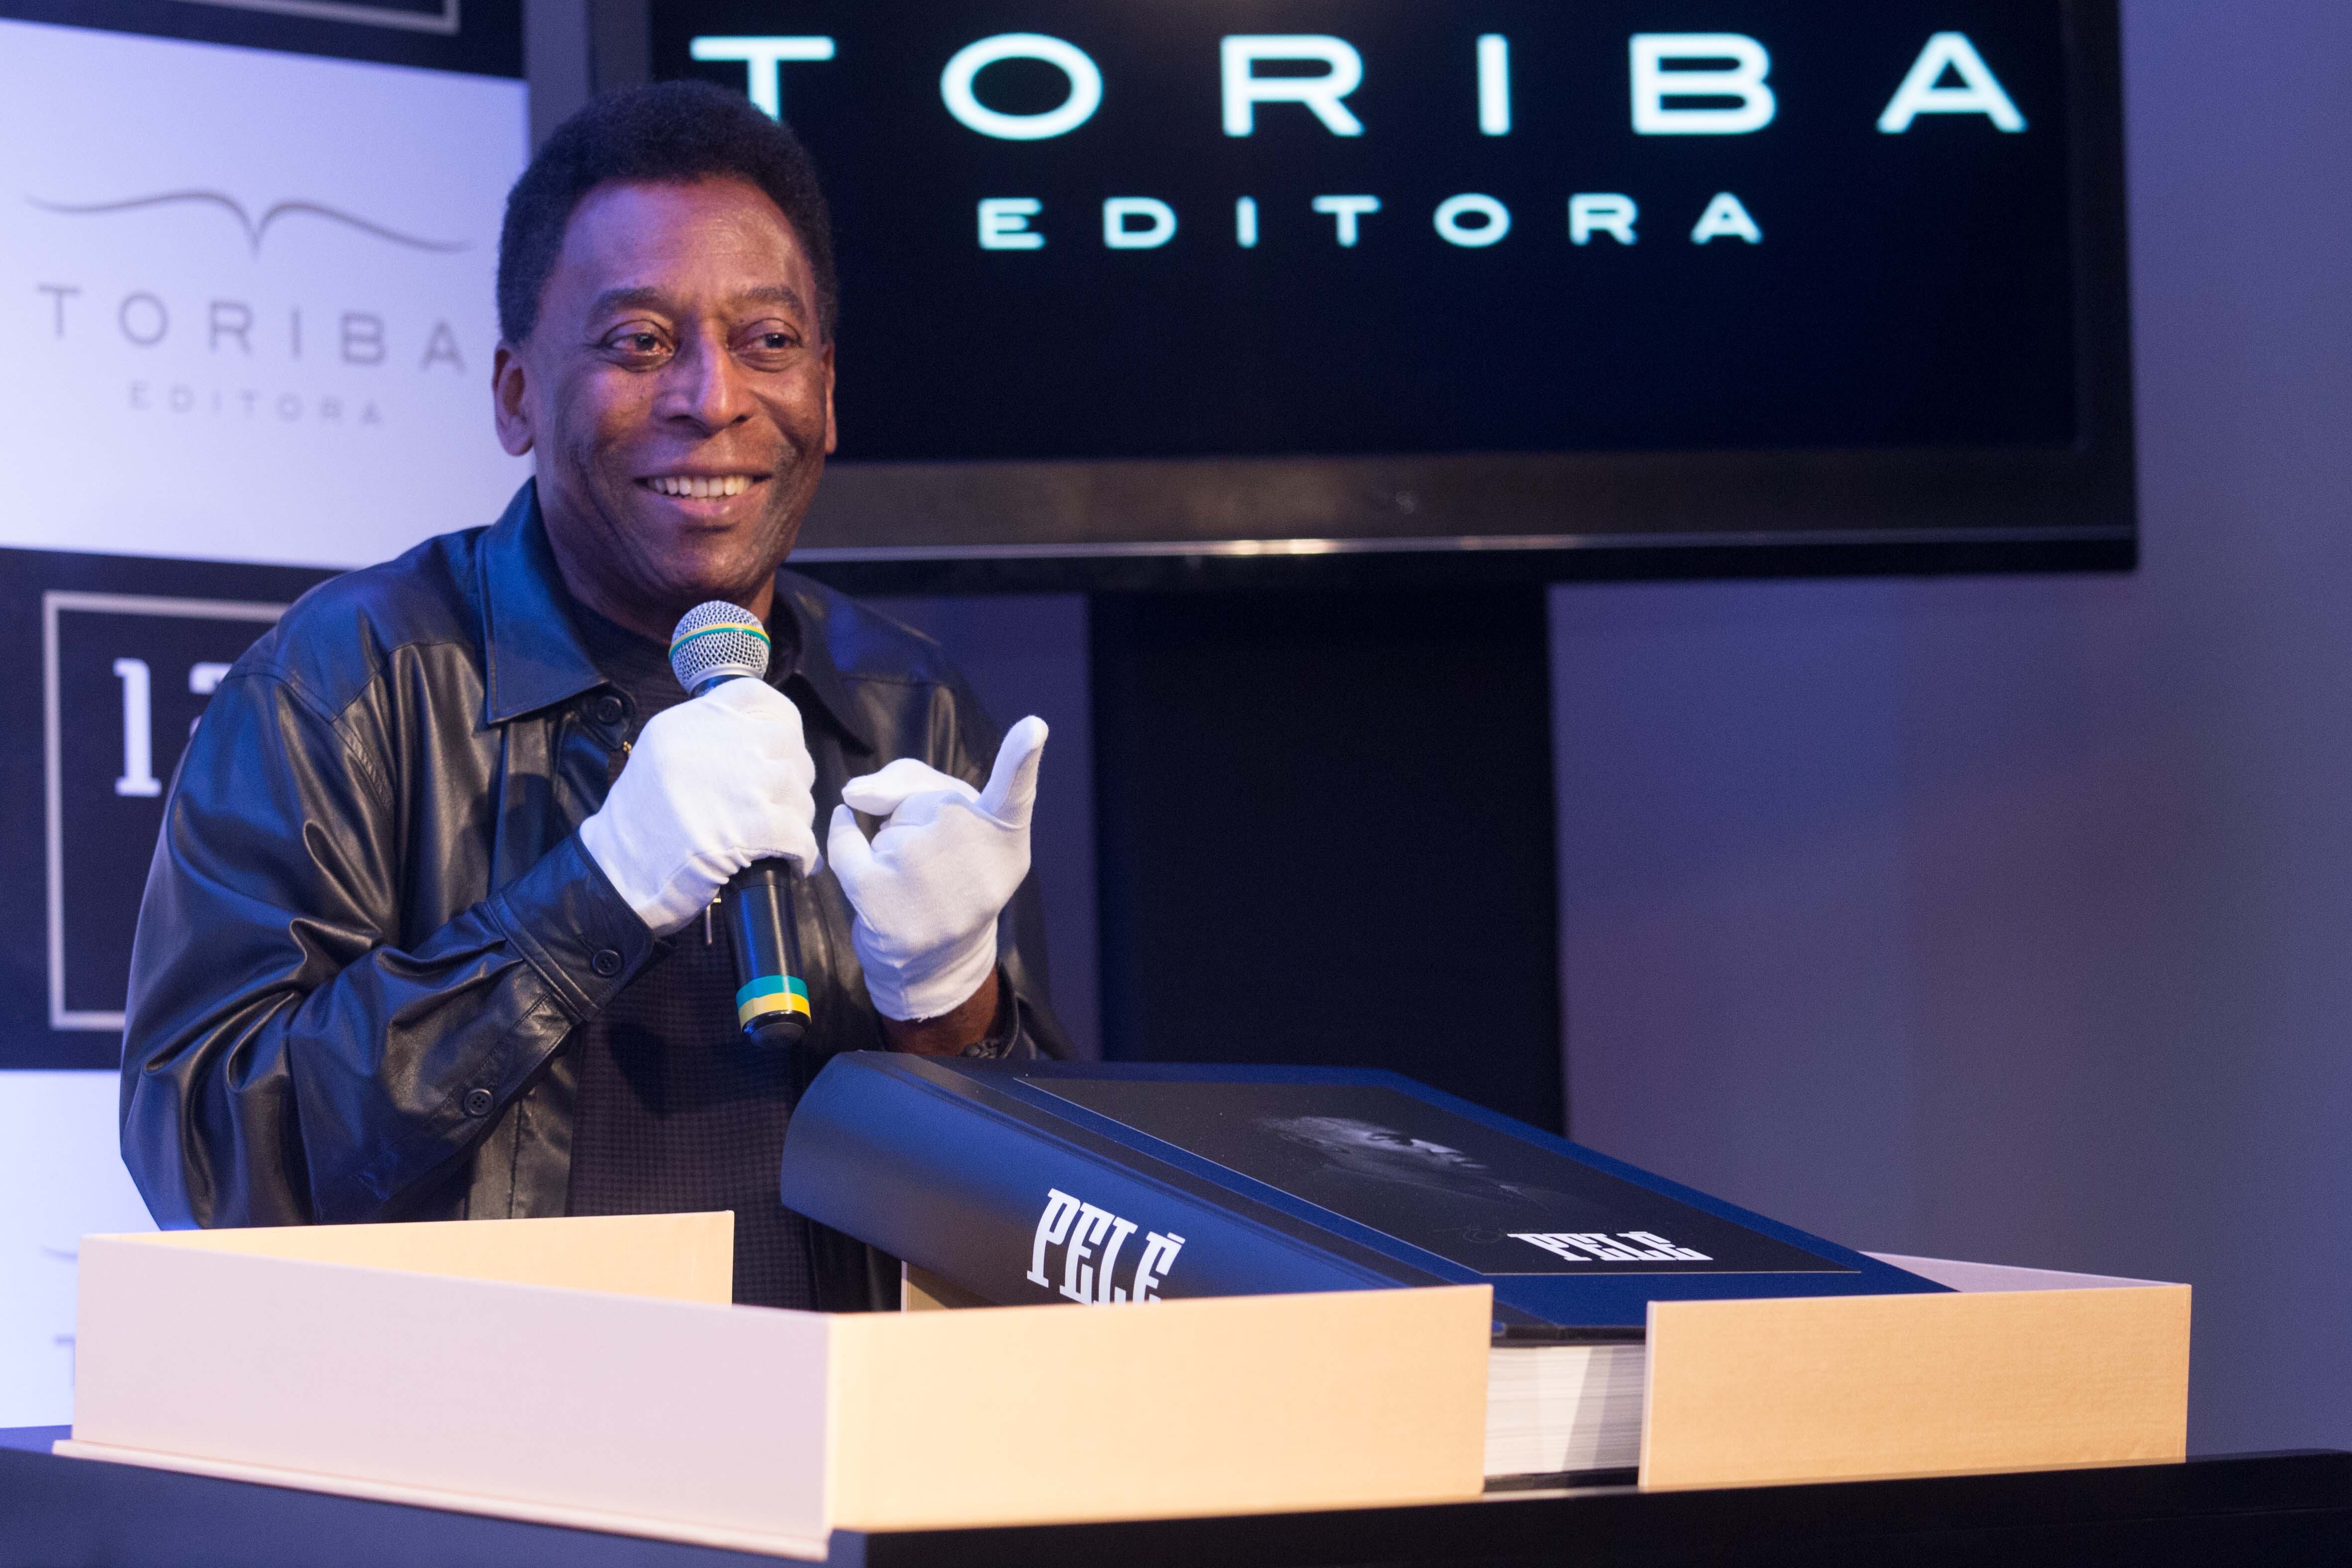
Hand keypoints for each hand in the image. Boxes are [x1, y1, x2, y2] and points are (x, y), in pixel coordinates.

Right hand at [578, 679, 818, 936]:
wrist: (619, 873)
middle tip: (780, 800)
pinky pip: (800, 834)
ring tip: (781, 835)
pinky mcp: (751, 828)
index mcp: (691, 722)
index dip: (778, 718)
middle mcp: (717, 744)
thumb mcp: (662, 755)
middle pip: (785, 741)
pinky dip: (803, 852)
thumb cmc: (642, 822)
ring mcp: (738, 784)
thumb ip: (708, 737)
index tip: (780, 746)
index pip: (754, 696)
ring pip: (798, 789)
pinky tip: (792, 861)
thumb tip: (762, 734)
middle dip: (792, 772)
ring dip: (797, 815)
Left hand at [828, 717, 1046, 1020]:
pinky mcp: (880, 905)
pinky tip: (858, 842)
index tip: (1033, 727)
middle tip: (937, 859)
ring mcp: (927, 886)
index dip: (1021, 760)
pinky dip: (845, 836)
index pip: (1015, 795)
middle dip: (919, 815)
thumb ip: (911, 782)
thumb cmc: (947, 873)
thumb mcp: (950, 819)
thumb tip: (855, 794)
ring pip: (889, 824)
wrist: (934, 962)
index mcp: (1003, 837)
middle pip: (930, 798)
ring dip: (890, 838)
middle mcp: (974, 863)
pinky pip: (847, 845)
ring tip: (912, 879)